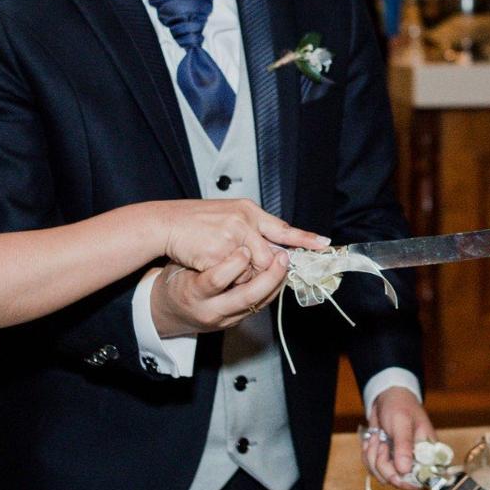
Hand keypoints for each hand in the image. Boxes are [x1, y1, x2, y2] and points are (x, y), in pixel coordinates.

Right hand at [152, 246, 290, 334]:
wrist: (168, 312)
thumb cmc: (176, 281)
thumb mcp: (182, 264)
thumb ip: (207, 255)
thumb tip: (238, 240)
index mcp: (192, 292)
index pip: (216, 280)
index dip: (234, 264)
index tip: (245, 249)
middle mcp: (210, 310)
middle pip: (246, 297)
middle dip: (269, 277)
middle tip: (281, 258)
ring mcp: (224, 320)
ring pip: (258, 304)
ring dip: (276, 283)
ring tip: (285, 263)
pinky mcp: (234, 323)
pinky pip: (258, 307)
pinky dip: (272, 290)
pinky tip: (279, 275)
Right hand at [159, 198, 326, 274]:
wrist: (166, 223)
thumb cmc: (196, 220)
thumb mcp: (230, 214)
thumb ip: (254, 226)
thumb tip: (278, 245)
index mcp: (248, 210)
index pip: (282, 228)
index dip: (304, 238)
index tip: (323, 245)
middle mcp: (243, 221)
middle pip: (270, 257)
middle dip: (269, 268)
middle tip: (265, 270)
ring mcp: (229, 238)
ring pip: (252, 270)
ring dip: (247, 275)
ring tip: (233, 267)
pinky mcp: (214, 255)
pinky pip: (232, 276)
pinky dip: (230, 278)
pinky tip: (220, 270)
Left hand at [363, 386, 434, 489]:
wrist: (387, 397)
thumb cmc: (400, 405)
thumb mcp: (402, 422)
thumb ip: (404, 446)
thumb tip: (405, 471)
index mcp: (429, 453)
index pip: (423, 480)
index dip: (407, 482)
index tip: (394, 474)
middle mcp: (416, 461)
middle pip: (400, 481)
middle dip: (383, 465)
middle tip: (381, 445)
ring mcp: (401, 462)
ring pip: (383, 477)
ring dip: (373, 458)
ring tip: (377, 438)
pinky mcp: (387, 461)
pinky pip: (373, 469)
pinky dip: (368, 455)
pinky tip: (372, 440)